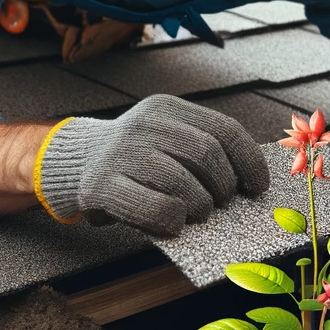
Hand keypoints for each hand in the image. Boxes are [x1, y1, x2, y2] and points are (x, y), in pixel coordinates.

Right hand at [36, 94, 268, 235]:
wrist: (72, 163)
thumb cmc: (131, 160)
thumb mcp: (163, 140)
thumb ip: (197, 150)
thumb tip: (247, 184)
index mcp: (165, 108)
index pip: (224, 129)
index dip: (249, 161)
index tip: (257, 187)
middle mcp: (144, 124)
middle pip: (207, 154)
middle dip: (223, 187)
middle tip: (220, 204)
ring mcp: (121, 153)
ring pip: (183, 183)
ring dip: (199, 207)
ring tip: (196, 213)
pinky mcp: (102, 185)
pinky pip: (157, 208)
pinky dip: (174, 220)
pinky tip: (172, 221)